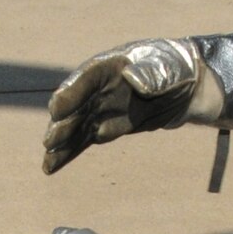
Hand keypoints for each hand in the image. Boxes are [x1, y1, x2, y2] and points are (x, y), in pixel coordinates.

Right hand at [41, 38, 200, 174]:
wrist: (185, 86)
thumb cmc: (174, 69)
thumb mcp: (167, 67)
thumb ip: (151, 73)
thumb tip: (134, 80)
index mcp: (109, 66)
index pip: (86, 79)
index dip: (71, 93)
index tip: (56, 108)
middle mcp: (97, 88)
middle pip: (76, 107)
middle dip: (63, 124)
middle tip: (49, 141)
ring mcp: (99, 108)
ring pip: (76, 127)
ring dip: (61, 145)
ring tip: (47, 164)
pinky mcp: (104, 127)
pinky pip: (83, 140)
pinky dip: (69, 153)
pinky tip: (52, 167)